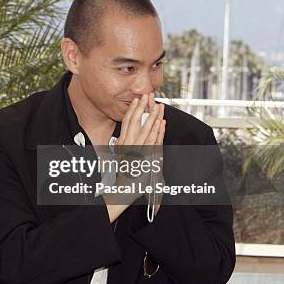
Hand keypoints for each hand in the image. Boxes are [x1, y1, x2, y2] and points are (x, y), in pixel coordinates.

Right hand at [116, 92, 164, 211]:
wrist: (125, 187)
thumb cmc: (124, 171)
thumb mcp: (120, 154)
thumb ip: (125, 142)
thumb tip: (129, 131)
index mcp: (121, 142)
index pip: (127, 121)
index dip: (133, 109)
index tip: (138, 99)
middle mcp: (128, 144)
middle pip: (136, 121)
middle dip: (143, 107)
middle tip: (148, 95)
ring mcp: (137, 150)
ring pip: (147, 129)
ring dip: (153, 116)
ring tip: (159, 106)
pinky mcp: (146, 157)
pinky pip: (154, 141)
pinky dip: (159, 131)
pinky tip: (162, 123)